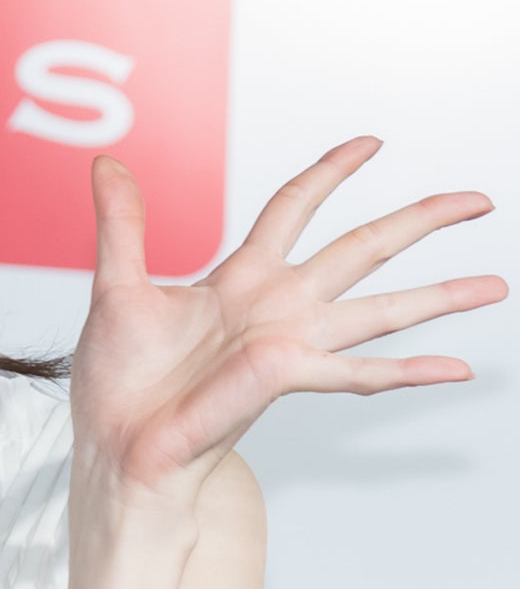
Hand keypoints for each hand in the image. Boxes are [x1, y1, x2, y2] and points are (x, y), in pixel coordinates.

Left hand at [69, 135, 506, 510]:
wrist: (116, 444)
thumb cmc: (119, 380)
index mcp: (239, 279)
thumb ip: (121, 223)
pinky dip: (406, 371)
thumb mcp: (115, 286)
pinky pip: (355, 373)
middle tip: (476, 200)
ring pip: (377, 309)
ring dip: (437, 296)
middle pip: (359, 248)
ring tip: (494, 283)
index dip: (330, 173)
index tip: (370, 143)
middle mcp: (275, 308)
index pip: (293, 209)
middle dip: (417, 221)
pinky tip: (455, 369)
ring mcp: (286, 344)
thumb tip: (107, 163)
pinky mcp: (280, 382)